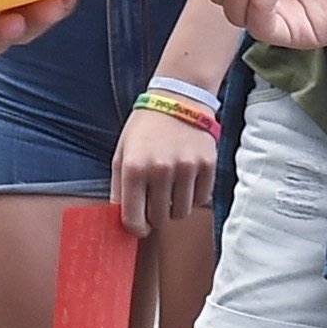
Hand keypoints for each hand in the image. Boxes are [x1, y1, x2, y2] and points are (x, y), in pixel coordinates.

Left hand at [112, 106, 217, 234]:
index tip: (139, 226)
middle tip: (155, 202)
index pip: (134, 219)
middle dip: (155, 216)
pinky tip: (186, 182)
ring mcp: (186, 168)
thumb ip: (119, 189)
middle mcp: (160, 170)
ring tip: (170, 190)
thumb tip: (123, 222)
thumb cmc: (145, 129)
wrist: (178, 98)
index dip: (136, 229)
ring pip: (181, 213)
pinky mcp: (207, 165)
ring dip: (174, 208)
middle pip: (159, 220)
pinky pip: (200, 200)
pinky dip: (192, 197)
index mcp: (134, 168)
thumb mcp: (121, 154)